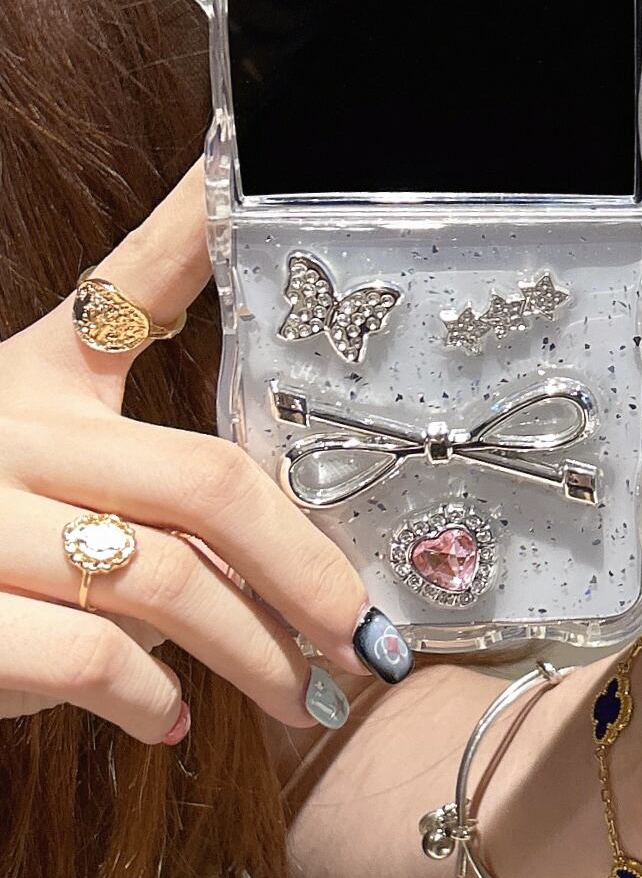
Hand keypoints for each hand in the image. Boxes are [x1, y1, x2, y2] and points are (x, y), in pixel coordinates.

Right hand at [0, 162, 402, 746]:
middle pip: (208, 485)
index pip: (124, 285)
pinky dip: (145, 697)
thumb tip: (285, 548)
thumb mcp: (40, 466)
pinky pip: (86, 655)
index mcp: (34, 381)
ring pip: (165, 583)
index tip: (241, 158)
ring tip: (304, 697)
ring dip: (255, 653)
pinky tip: (169, 719)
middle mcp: (6, 430)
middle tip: (370, 639)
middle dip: (310, 572)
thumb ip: (143, 478)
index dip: (189, 221)